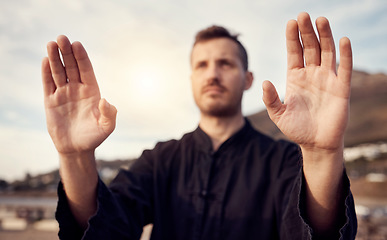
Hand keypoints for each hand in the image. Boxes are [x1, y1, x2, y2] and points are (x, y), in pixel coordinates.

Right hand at [42, 35, 116, 154]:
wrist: (77, 149)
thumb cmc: (94, 137)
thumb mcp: (107, 127)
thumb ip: (109, 114)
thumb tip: (105, 100)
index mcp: (92, 91)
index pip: (86, 70)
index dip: (82, 57)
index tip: (77, 44)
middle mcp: (77, 89)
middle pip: (72, 67)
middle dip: (67, 52)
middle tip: (62, 37)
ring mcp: (64, 94)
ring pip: (59, 72)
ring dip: (55, 58)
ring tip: (51, 44)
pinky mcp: (51, 101)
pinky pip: (48, 84)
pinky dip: (46, 73)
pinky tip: (45, 60)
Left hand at [263, 12, 351, 151]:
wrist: (316, 145)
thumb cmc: (296, 129)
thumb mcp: (278, 114)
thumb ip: (271, 99)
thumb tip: (264, 81)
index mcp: (295, 78)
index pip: (294, 52)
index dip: (293, 38)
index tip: (291, 22)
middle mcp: (311, 74)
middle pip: (309, 47)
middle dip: (306, 32)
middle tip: (303, 15)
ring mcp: (327, 79)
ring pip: (327, 52)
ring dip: (325, 36)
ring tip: (320, 20)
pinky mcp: (341, 88)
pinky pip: (345, 68)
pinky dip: (345, 54)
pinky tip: (343, 40)